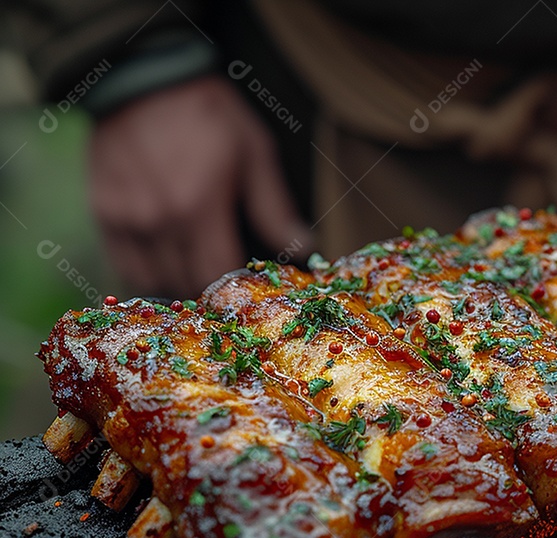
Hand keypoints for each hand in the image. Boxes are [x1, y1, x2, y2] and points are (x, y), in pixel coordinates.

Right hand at [89, 76, 309, 297]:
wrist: (141, 77)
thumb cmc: (207, 112)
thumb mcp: (254, 152)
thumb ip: (274, 208)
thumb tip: (304, 248)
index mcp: (198, 206)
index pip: (217, 276)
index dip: (235, 292)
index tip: (251, 290)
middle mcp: (158, 220)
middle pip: (185, 284)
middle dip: (211, 292)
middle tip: (229, 284)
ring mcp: (126, 218)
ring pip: (153, 282)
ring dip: (179, 286)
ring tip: (200, 273)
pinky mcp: (103, 213)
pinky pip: (125, 265)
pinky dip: (148, 274)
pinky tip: (170, 263)